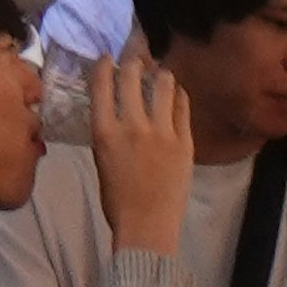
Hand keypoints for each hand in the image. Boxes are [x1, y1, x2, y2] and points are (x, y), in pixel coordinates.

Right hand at [87, 44, 195, 264]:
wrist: (147, 229)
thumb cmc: (117, 200)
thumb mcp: (100, 158)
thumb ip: (107, 128)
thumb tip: (114, 105)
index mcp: (105, 131)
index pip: (103, 82)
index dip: (105, 64)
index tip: (108, 58)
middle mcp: (133, 125)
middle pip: (132, 74)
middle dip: (133, 58)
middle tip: (136, 56)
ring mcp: (162, 132)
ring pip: (163, 83)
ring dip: (159, 72)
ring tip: (159, 72)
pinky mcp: (185, 143)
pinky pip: (183, 106)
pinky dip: (178, 95)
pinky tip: (175, 94)